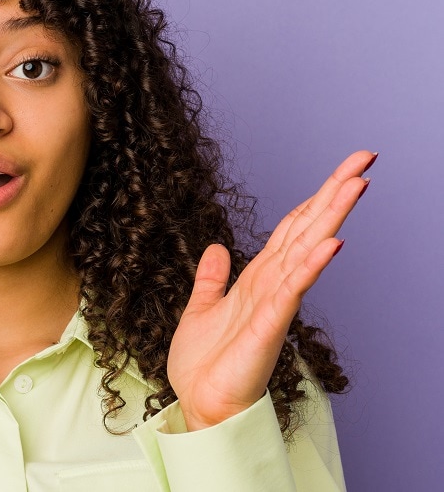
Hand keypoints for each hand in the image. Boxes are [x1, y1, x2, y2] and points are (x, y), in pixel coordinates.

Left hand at [167, 150, 374, 430]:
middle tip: (364, 159)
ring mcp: (274, 304)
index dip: (314, 198)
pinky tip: (332, 242)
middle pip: (308, 230)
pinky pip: (292, 289)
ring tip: (357, 184)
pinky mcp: (269, 326)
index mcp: (257, 279)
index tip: (341, 171)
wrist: (199, 404)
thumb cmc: (205, 364)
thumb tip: (216, 247)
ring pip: (307, 251)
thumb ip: (212, 278)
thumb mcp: (201, 308)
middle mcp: (272, 285)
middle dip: (333, 194)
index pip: (291, 229)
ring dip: (330, 217)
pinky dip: (311, 265)